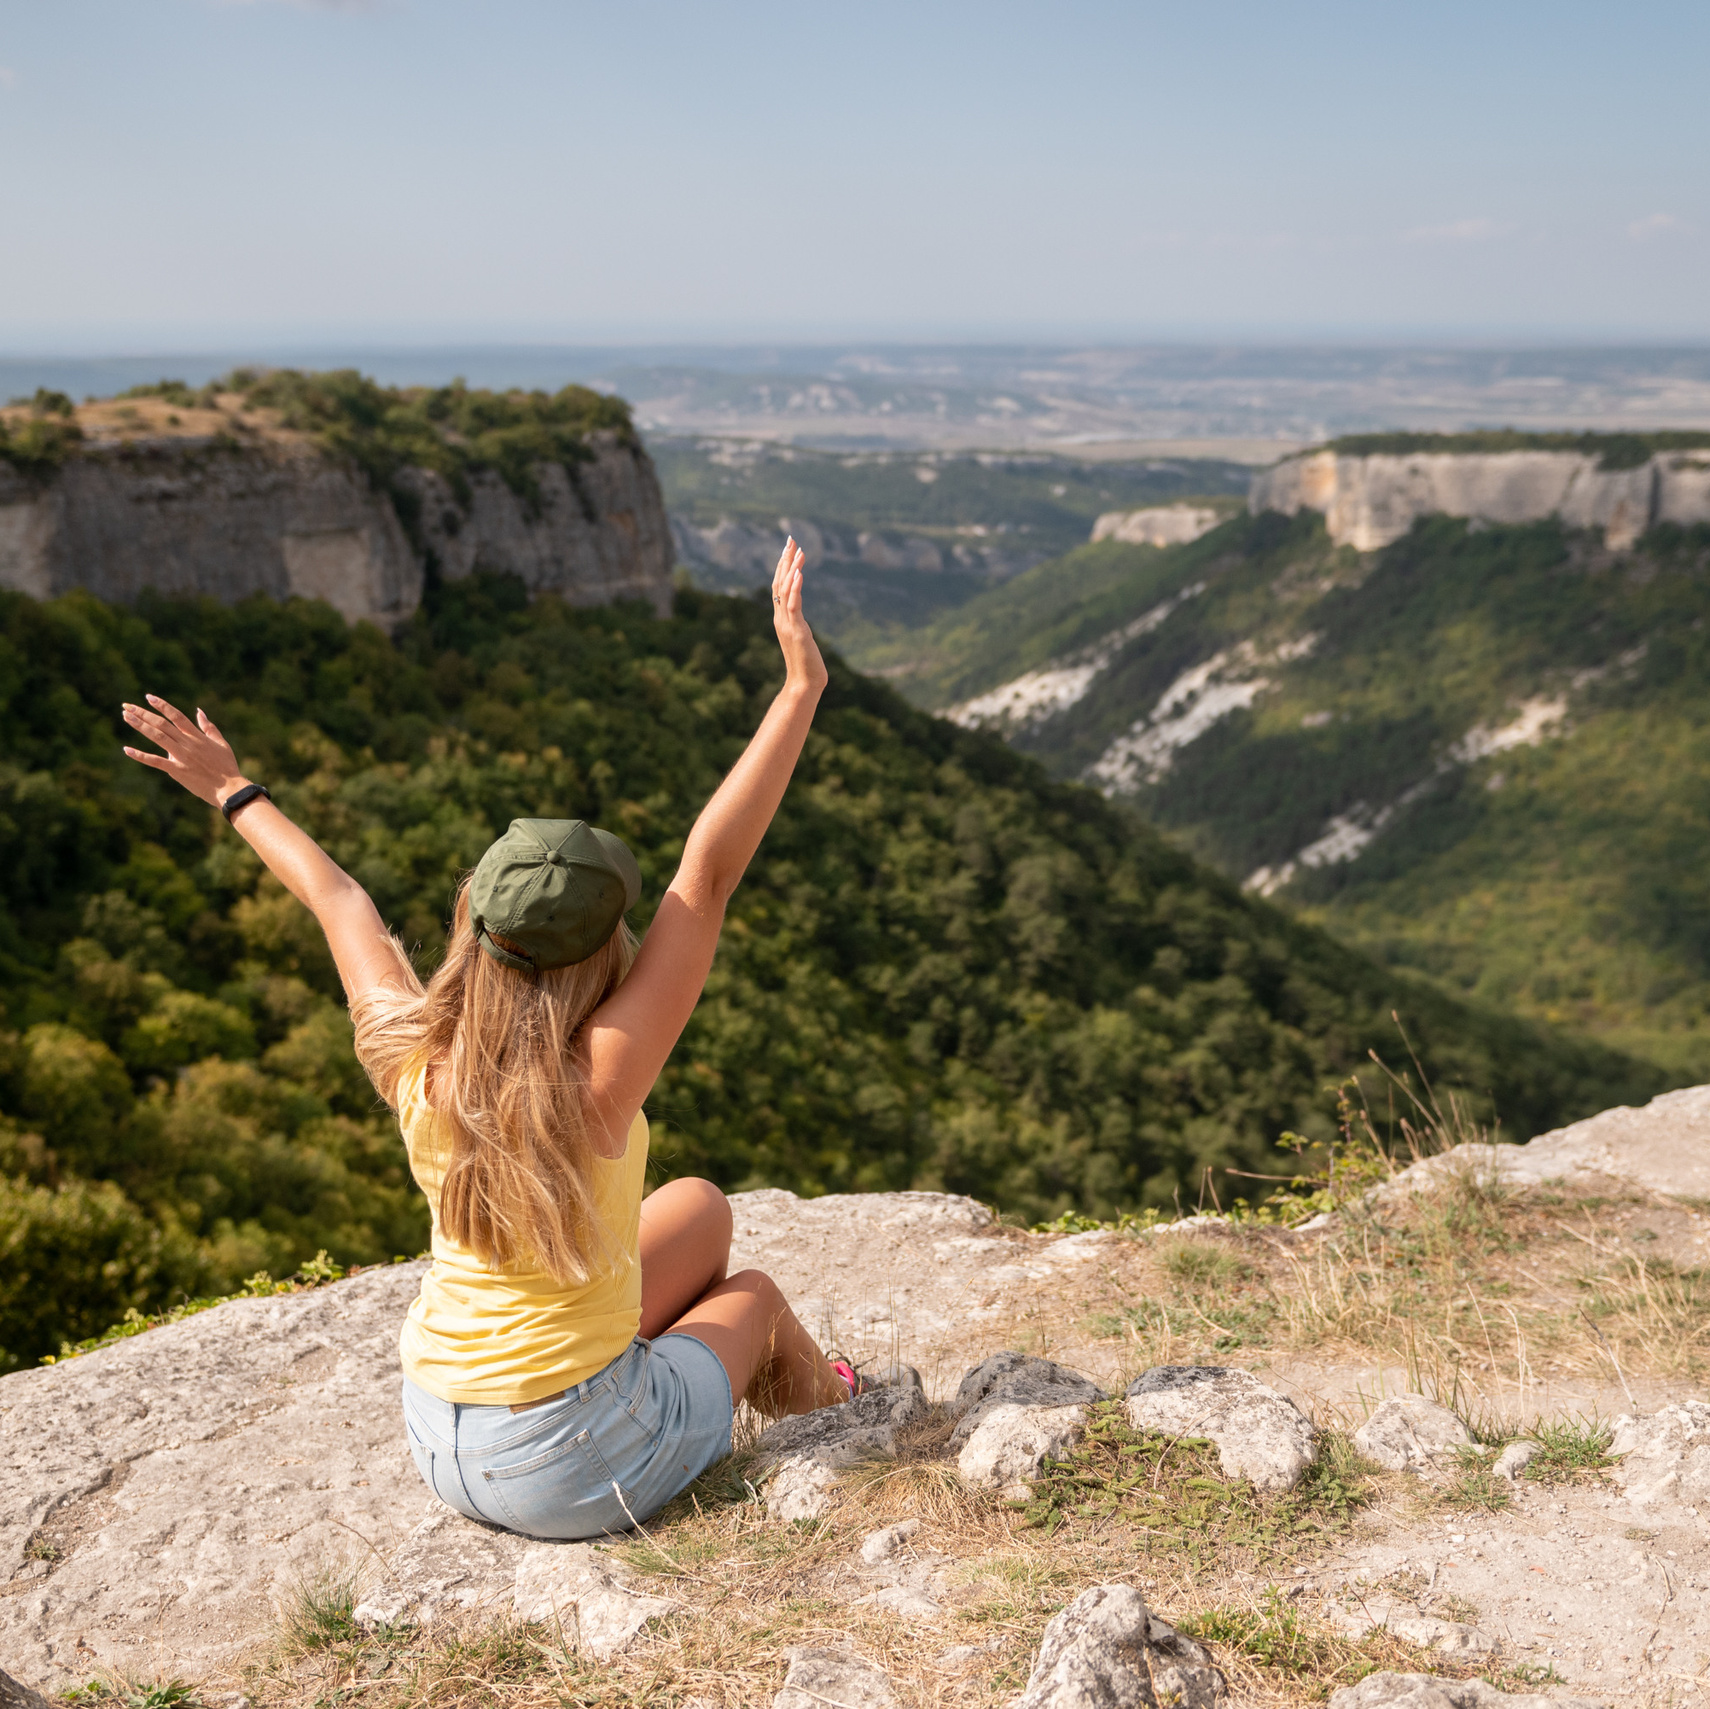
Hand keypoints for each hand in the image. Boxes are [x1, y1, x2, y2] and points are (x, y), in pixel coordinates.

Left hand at [121, 695, 248, 808]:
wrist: (229, 788)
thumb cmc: (227, 766)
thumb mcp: (221, 743)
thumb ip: (209, 727)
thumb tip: (199, 711)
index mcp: (197, 736)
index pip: (177, 716)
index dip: (162, 705)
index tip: (148, 697)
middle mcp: (188, 743)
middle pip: (162, 724)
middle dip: (143, 713)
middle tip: (127, 706)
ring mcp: (182, 757)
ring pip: (157, 737)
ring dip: (140, 726)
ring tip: (126, 717)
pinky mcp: (178, 771)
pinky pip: (156, 762)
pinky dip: (140, 755)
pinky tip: (126, 749)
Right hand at [771, 537, 826, 691]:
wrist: (804, 684)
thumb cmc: (806, 665)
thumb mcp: (802, 639)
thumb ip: (799, 627)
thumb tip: (800, 620)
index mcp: (782, 619)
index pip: (779, 586)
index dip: (783, 566)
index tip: (789, 548)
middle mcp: (781, 618)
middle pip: (779, 583)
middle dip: (785, 560)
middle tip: (791, 539)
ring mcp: (787, 624)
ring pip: (786, 590)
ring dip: (792, 569)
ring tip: (798, 551)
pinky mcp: (797, 631)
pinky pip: (794, 606)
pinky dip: (796, 588)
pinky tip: (800, 574)